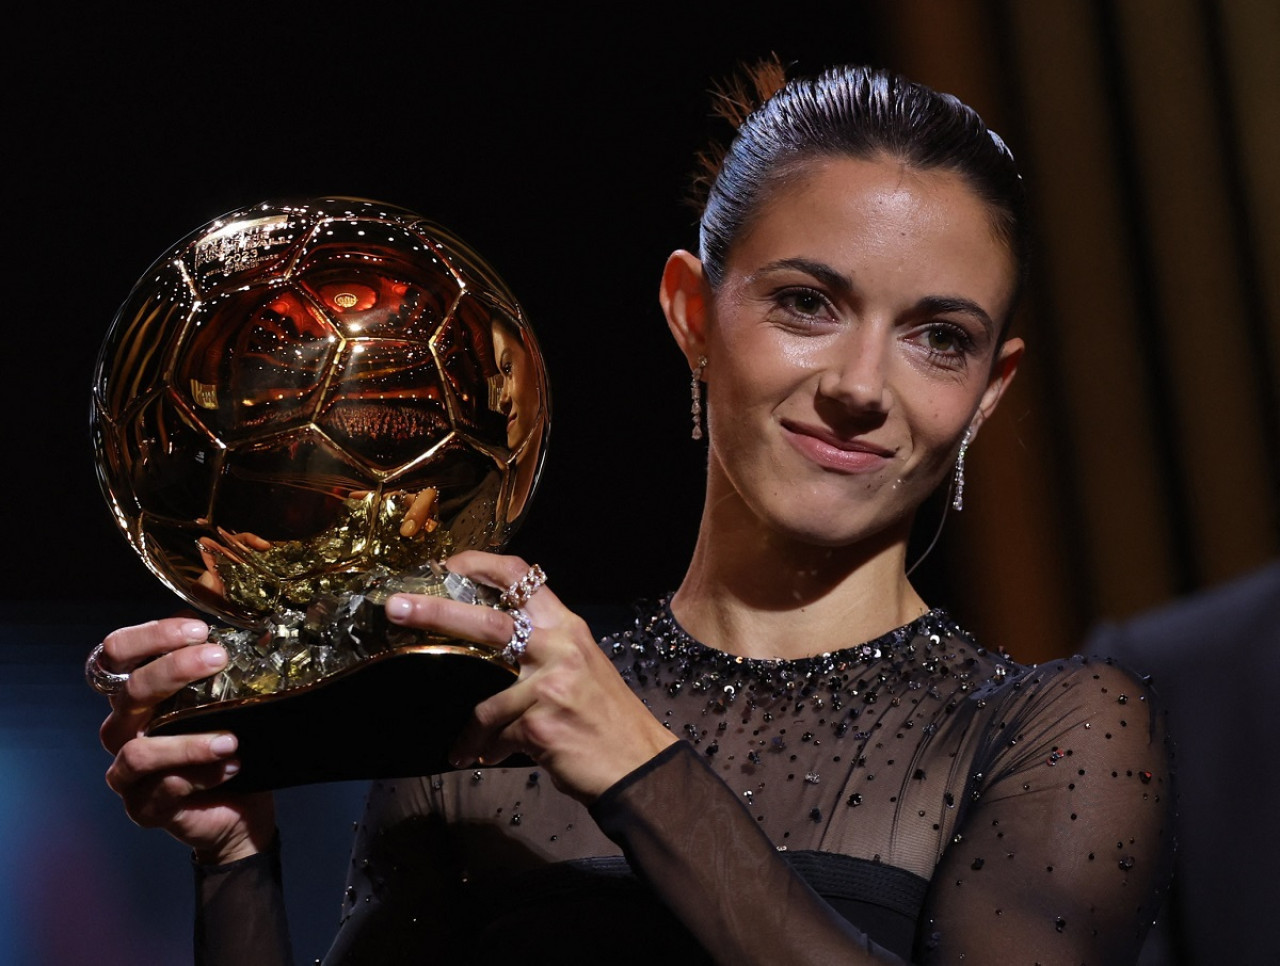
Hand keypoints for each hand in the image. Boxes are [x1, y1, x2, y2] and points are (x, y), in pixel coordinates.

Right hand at [97, 618, 274, 863]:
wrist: (240, 806)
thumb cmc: (228, 740)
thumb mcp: (225, 697)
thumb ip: (216, 664)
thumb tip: (237, 619)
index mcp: (136, 695)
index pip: (115, 654)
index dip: (149, 636)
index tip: (198, 629)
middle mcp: (124, 729)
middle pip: (128, 692)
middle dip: (173, 670)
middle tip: (218, 658)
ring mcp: (129, 772)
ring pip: (140, 752)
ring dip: (188, 743)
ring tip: (231, 738)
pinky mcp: (145, 808)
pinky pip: (165, 790)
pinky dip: (202, 775)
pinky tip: (232, 766)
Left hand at [385, 551, 676, 802]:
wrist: (640, 764)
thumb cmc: (606, 718)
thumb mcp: (580, 667)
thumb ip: (543, 649)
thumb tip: (491, 642)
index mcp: (567, 626)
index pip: (522, 575)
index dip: (479, 563)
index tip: (445, 565)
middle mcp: (560, 646)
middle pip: (488, 620)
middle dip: (435, 611)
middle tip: (396, 607)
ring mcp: (550, 683)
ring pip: (485, 699)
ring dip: (468, 729)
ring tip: (461, 747)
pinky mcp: (540, 722)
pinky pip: (495, 735)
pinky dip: (485, 751)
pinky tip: (486, 761)